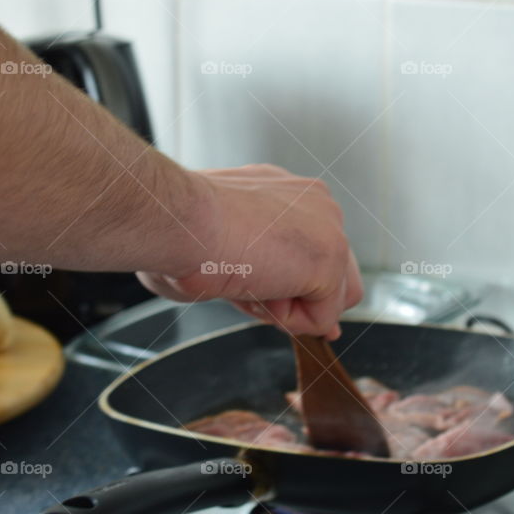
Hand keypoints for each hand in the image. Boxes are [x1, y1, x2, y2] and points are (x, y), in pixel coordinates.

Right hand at [137, 164, 362, 339]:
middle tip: (251, 290)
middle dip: (299, 298)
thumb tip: (286, 307)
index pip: (311, 250)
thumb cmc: (179, 233)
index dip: (295, 284)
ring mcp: (328, 227)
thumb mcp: (224, 250)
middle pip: (335, 273)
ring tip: (245, 282)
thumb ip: (261, 276)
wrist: (177, 220)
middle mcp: (313, 202)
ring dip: (287, 307)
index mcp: (284, 194)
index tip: (270, 296)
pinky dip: (285, 320)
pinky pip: (320, 317)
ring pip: (328, 298)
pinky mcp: (330, 258)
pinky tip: (254, 287)